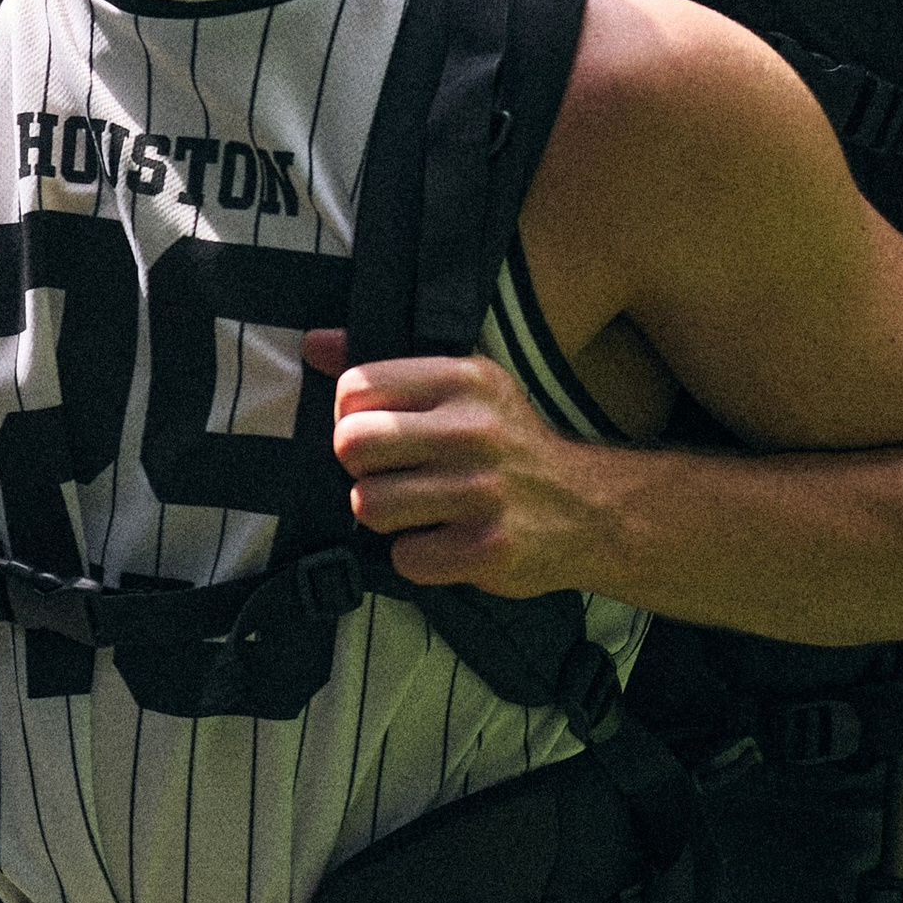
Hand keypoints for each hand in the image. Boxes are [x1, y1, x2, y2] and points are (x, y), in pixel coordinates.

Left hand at [305, 332, 604, 599]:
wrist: (590, 507)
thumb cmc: (510, 444)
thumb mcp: (465, 387)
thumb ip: (389, 368)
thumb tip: (312, 345)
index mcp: (464, 379)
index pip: (356, 388)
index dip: (349, 416)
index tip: (377, 431)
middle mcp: (474, 430)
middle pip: (352, 445)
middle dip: (359, 466)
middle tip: (388, 473)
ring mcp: (481, 493)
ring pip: (368, 505)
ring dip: (384, 515)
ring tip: (417, 508)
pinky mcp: (487, 549)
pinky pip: (404, 557)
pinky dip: (416, 556)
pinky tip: (444, 539)